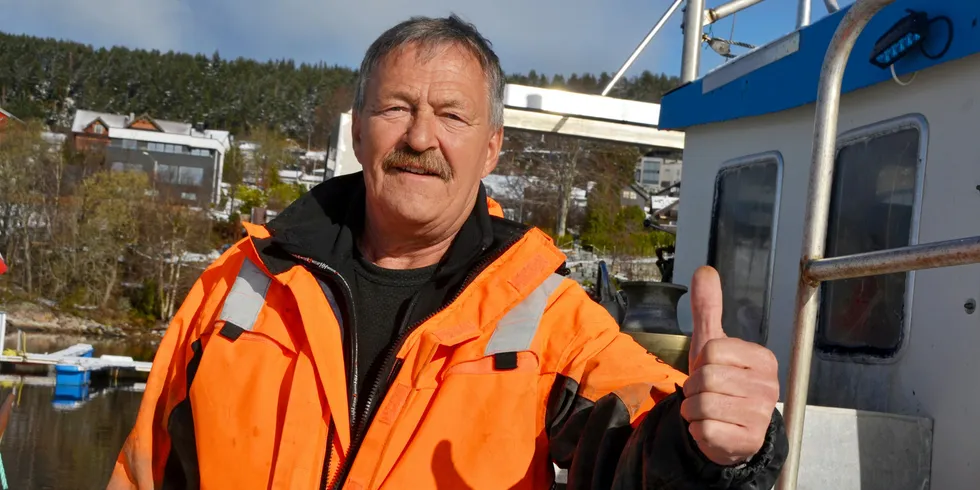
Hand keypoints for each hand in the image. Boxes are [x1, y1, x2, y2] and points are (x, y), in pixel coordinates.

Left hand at [680, 266, 778, 465]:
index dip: (700, 363)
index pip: (712, 350)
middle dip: (694, 388)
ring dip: (693, 410)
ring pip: (701, 403)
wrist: (729, 432)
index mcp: (763, 359)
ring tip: (708, 412)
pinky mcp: (747, 441)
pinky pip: (703, 429)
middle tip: (707, 394)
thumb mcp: (712, 345)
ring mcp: (760, 415)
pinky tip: (712, 430)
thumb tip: (704, 270)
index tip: (711, 372)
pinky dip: (698, 430)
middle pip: (705, 377)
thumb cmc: (721, 385)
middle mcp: (768, 386)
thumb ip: (709, 308)